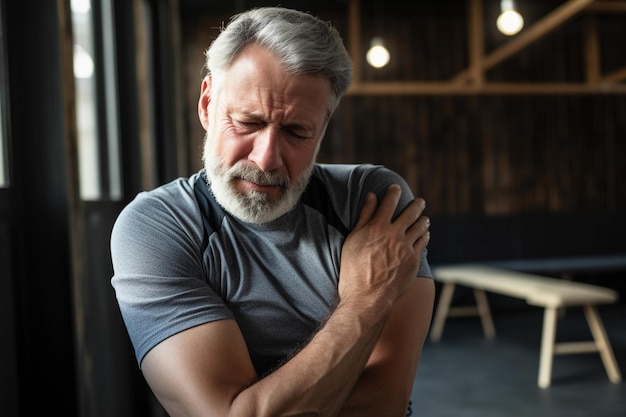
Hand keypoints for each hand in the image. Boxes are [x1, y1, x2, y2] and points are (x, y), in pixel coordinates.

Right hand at [339, 184, 429, 310]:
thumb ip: (364, 217)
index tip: (395, 187)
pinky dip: (424, 235)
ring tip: (425, 218)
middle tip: (420, 201)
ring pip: (420, 227)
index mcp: (377, 226)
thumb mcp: (353, 240)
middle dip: (416, 204)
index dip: (393, 193)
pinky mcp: (414, 260)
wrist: (367, 297)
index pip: (388, 202)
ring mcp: (406, 247)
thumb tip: (371, 197)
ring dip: (423, 220)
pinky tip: (424, 234)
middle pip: (410, 213)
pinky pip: (423, 242)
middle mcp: (394, 234)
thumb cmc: (353, 270)